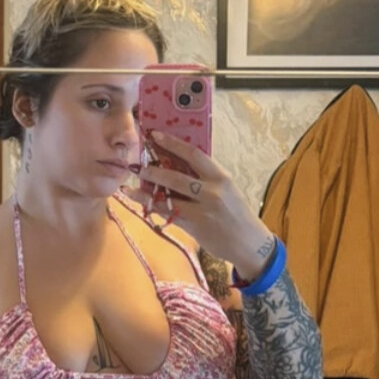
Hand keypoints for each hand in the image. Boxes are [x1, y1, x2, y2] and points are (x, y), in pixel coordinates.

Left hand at [131, 131, 275, 278]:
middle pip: (176, 177)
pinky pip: (169, 214)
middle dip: (153, 170)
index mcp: (221, 177)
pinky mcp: (195, 227)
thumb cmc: (237, 214)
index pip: (194, 154)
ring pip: (168, 198)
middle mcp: (211, 192)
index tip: (155, 135)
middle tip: (137, 165)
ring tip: (130, 186)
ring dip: (146, 191)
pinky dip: (153, 208)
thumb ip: (207, 178)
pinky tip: (142, 203)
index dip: (172, 143)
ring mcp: (202, 210)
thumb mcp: (227, 189)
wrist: (249, 243)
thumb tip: (179, 165)